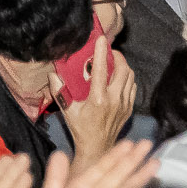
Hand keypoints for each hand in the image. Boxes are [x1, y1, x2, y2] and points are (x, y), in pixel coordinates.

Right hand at [62, 42, 136, 166]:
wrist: (98, 148)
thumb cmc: (80, 128)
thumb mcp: (67, 110)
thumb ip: (59, 91)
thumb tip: (53, 74)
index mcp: (98, 99)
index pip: (101, 70)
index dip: (101, 52)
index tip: (101, 39)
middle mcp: (114, 100)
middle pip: (122, 70)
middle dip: (117, 56)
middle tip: (109, 51)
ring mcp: (124, 104)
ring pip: (130, 77)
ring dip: (123, 66)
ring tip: (114, 61)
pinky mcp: (129, 108)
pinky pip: (133, 87)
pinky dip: (128, 78)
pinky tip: (119, 77)